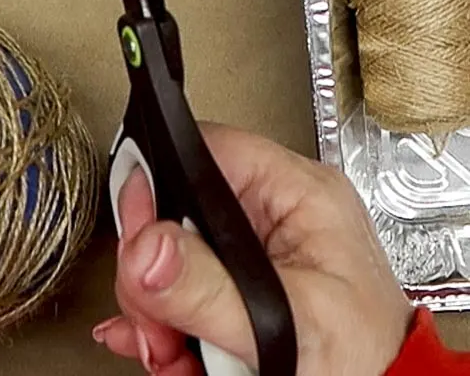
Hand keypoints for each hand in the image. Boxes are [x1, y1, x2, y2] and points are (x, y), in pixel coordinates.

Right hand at [92, 122, 414, 375]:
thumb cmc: (368, 366)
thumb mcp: (287, 323)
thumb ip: (208, 287)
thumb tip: (146, 248)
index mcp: (298, 195)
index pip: (205, 150)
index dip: (156, 184)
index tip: (137, 236)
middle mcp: (270, 216)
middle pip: (173, 209)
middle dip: (150, 269)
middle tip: (156, 312)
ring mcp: (250, 255)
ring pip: (166, 255)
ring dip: (154, 307)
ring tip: (171, 346)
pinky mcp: (236, 290)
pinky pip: (175, 288)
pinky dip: (161, 322)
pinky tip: (166, 347)